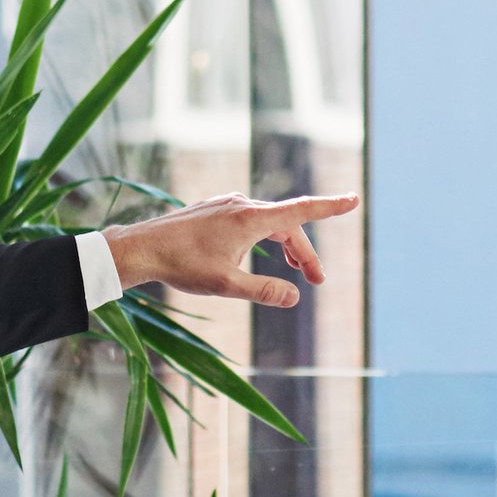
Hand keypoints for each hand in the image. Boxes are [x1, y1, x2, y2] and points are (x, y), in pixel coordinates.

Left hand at [109, 192, 359, 307]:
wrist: (141, 248)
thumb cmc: (182, 266)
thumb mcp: (226, 285)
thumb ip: (264, 290)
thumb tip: (294, 297)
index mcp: (251, 219)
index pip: (301, 210)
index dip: (330, 207)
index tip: (354, 199)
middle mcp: (242, 205)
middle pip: (287, 225)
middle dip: (305, 252)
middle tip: (316, 281)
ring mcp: (228, 205)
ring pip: (269, 223)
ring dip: (285, 245)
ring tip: (294, 270)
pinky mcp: (216, 209)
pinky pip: (252, 220)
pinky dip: (266, 237)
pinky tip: (257, 254)